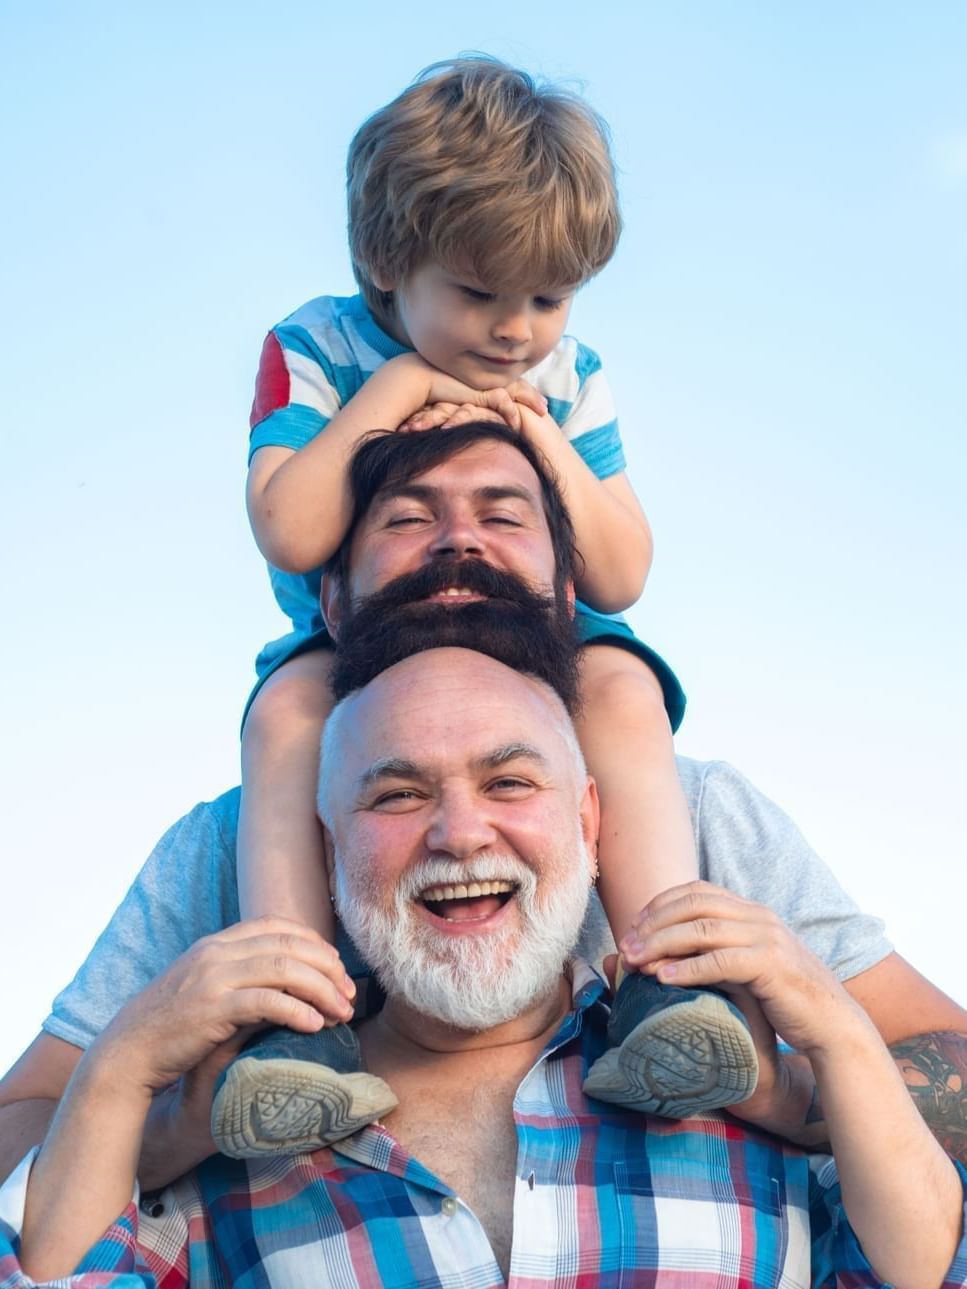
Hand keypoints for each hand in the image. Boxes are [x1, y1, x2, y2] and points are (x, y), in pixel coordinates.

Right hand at [92, 917, 356, 1098]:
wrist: (128, 1051)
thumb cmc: (172, 1025)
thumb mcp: (204, 985)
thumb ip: (238, 974)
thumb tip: (287, 979)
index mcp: (217, 943)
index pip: (277, 926)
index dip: (314, 942)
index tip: (336, 965)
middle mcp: (217, 953)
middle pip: (289, 946)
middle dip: (327, 967)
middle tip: (349, 994)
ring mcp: (214, 978)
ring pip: (284, 969)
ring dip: (321, 990)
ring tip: (342, 1013)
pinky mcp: (212, 1009)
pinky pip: (265, 1002)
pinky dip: (296, 1011)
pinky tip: (315, 1026)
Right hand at [393, 354, 547, 428]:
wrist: (410, 383)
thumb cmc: (422, 397)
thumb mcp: (445, 407)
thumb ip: (458, 412)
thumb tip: (457, 425)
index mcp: (474, 381)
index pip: (500, 385)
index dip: (516, 393)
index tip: (531, 403)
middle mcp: (479, 378)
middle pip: (511, 384)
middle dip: (529, 395)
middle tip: (544, 406)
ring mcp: (479, 381)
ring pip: (511, 389)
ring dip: (528, 399)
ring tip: (542, 410)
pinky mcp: (477, 389)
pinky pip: (501, 400)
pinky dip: (511, 411)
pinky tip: (518, 422)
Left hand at [619, 881, 863, 1058]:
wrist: (832, 1022)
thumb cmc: (784, 997)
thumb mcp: (749, 963)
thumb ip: (719, 948)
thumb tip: (673, 948)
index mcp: (751, 911)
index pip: (697, 891)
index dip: (660, 904)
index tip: (633, 926)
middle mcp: (758, 917)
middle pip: (693, 905)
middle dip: (653, 922)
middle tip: (626, 945)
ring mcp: (767, 938)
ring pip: (702, 929)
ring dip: (662, 943)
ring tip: (635, 961)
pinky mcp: (771, 965)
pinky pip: (721, 961)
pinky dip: (689, 968)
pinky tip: (664, 979)